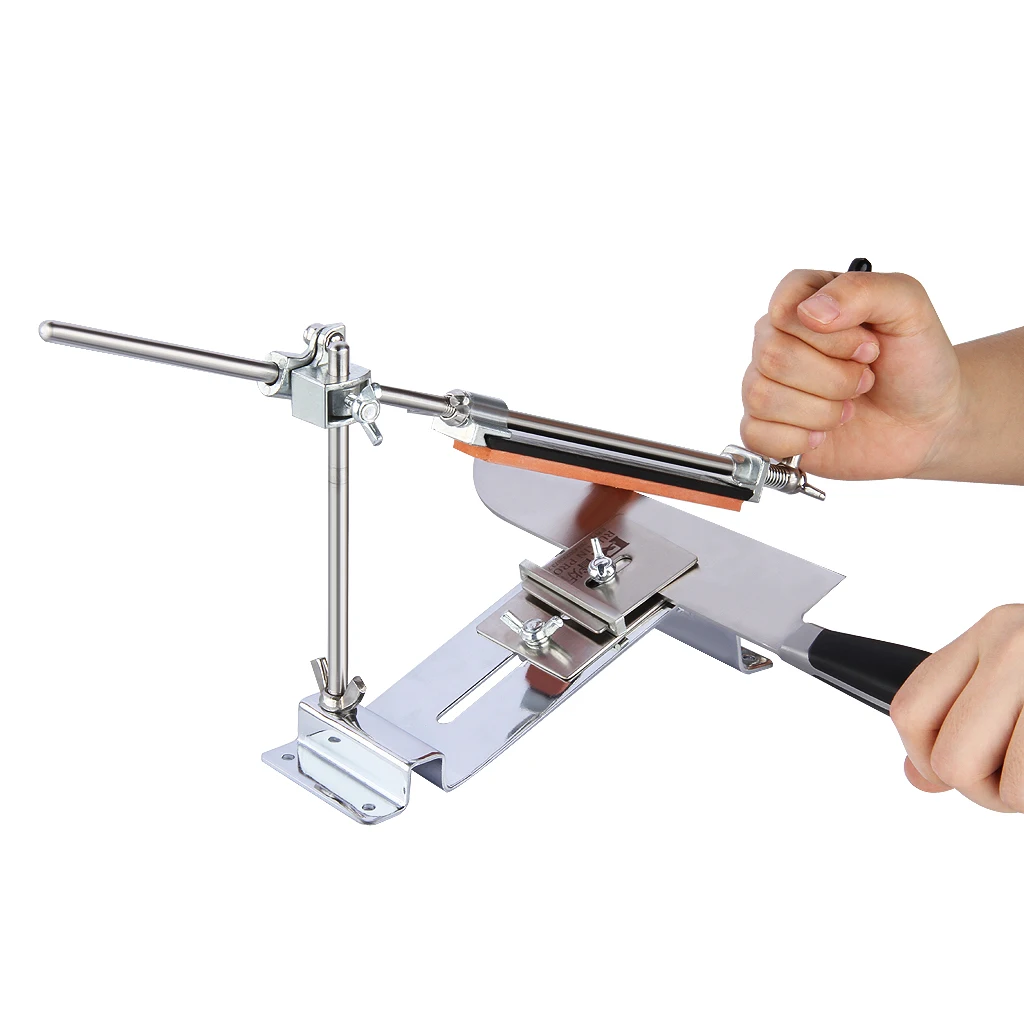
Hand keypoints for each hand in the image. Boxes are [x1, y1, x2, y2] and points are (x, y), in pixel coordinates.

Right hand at [740, 269, 963, 479]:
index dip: (830, 336)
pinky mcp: (767, 427)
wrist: (928, 422)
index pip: (783, 308)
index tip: (868, 347)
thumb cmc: (916, 362)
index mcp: (805, 299)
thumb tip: (809, 312)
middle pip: (772, 355)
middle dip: (833, 378)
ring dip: (820, 411)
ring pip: (762, 396)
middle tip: (865, 380)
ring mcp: (769, 383)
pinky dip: (797, 439)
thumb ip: (862, 290)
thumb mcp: (909, 308)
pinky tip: (823, 434)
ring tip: (848, 408)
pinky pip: (755, 434)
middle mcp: (778, 339)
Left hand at [890, 605, 1023, 812]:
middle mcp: (1014, 649)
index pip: (910, 710)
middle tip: (1011, 777)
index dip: (921, 756)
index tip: (940, 771)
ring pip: (1003, 788)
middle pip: (950, 760)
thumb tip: (917, 776)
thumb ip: (961, 713)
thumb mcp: (1018, 670)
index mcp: (991, 632)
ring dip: (1020, 796)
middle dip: (980, 787)